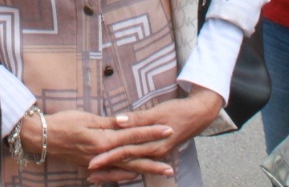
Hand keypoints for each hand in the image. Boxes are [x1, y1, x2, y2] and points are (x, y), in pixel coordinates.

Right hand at [34, 109, 173, 176]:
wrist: (42, 137)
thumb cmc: (64, 122)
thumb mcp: (87, 117)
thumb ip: (110, 122)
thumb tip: (129, 121)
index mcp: (104, 140)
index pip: (134, 136)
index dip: (152, 133)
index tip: (168, 130)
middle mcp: (103, 155)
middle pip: (133, 158)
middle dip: (153, 160)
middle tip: (171, 164)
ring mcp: (97, 163)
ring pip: (125, 169)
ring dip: (144, 171)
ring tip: (160, 172)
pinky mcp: (90, 166)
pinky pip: (111, 175)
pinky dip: (123, 177)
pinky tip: (133, 177)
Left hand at [88, 88, 223, 175]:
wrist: (199, 115)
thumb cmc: (178, 111)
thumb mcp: (158, 112)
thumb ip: (137, 118)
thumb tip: (118, 121)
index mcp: (151, 144)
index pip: (124, 152)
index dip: (107, 156)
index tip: (91, 161)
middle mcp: (152, 152)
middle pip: (125, 162)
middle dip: (107, 168)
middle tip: (89, 171)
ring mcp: (154, 153)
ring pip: (130, 164)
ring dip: (114, 170)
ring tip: (97, 176)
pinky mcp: (156, 150)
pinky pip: (138, 161)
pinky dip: (125, 166)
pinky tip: (115, 169)